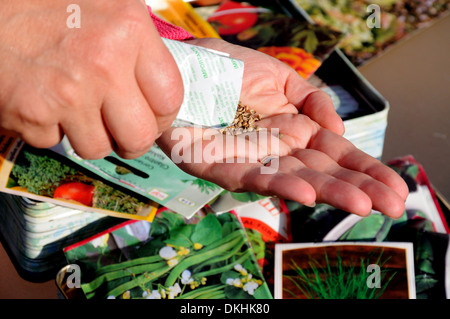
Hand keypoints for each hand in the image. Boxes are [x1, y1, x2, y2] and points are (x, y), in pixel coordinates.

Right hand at [0, 0, 182, 158]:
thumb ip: (139, 42)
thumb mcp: (106, 4)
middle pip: (140, 136)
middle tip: (121, 131)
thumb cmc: (44, 2)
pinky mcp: (32, 114)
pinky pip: (54, 142)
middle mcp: (103, 62)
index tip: (152, 117)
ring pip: (98, 148)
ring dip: (89, 136)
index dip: (163, 116)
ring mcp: (67, 92)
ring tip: (75, 108)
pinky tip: (43, 100)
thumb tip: (159, 82)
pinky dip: (50, 128)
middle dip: (131, 141)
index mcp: (129, 29)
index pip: (170, 97)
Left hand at [158, 38, 407, 217]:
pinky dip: (276, 184)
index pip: (336, 154)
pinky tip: (305, 192)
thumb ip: (310, 99)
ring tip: (362, 204)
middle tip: (393, 206)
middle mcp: (275, 151)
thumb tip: (337, 128)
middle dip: (358, 188)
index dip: (366, 170)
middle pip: (321, 172)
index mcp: (293, 131)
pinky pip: (247, 175)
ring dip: (328, 192)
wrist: (181, 66)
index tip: (397, 188)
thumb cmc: (226, 71)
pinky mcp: (214, 164)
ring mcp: (247, 159)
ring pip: (293, 180)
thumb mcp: (278, 77)